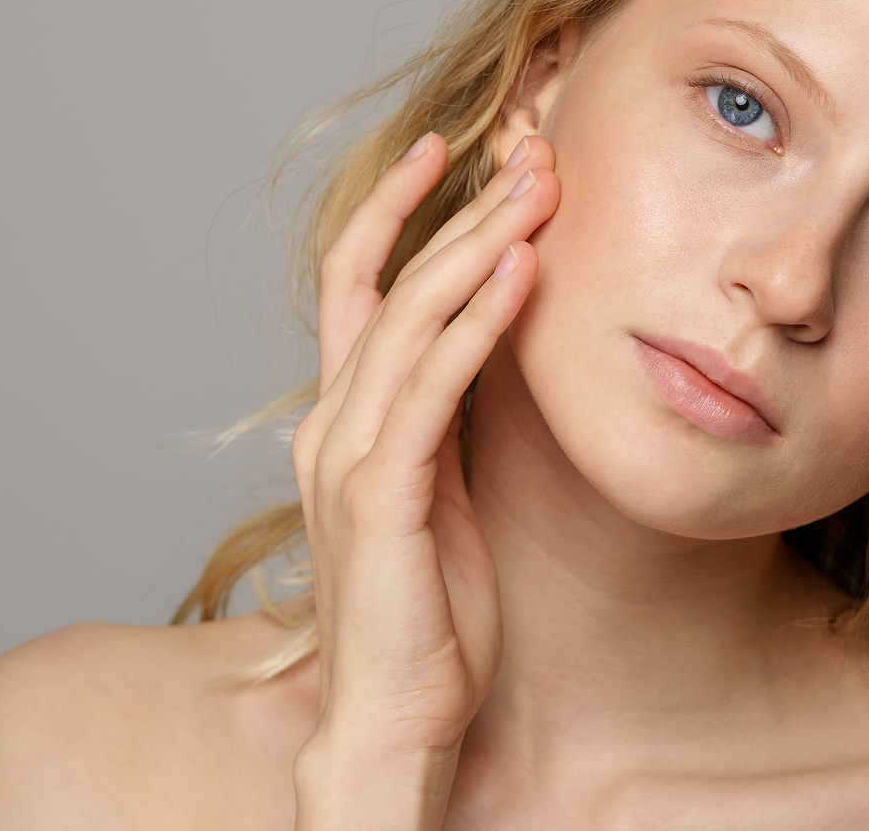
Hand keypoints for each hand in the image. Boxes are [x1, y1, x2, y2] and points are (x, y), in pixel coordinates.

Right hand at [289, 132, 558, 829]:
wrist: (394, 717)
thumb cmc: (424, 615)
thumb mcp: (437, 495)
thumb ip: (442, 423)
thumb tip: (485, 352)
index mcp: (343, 421)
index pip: (359, 288)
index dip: (395, 213)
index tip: (449, 152)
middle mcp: (332, 425)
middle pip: (388, 285)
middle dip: (459, 211)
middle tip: (527, 152)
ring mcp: (349, 458)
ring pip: (408, 319)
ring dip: (476, 246)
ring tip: (536, 189)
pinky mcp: (381, 496)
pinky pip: (433, 388)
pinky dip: (477, 325)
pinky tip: (521, 273)